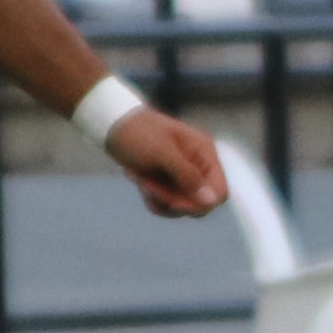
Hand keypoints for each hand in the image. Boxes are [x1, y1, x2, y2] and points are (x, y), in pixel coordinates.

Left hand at [104, 104, 228, 216]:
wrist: (113, 125)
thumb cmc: (139, 132)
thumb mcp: (163, 153)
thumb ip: (188, 176)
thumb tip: (211, 200)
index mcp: (204, 153)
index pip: (219, 191)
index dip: (201, 203)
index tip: (175, 203)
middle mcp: (197, 166)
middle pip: (200, 203)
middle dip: (174, 201)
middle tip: (150, 187)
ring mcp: (182, 176)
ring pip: (182, 207)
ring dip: (160, 200)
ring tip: (142, 181)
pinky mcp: (168, 183)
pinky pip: (167, 205)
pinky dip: (152, 199)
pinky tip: (140, 182)